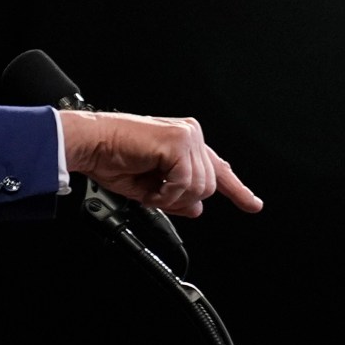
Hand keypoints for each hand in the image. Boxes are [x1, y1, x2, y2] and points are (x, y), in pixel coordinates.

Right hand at [57, 111, 262, 218]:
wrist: (91, 145)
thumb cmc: (112, 159)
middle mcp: (190, 135)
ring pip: (200, 188)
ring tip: (149, 183)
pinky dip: (166, 192)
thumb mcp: (150, 189)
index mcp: (185, 143)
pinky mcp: (179, 141)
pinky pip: (186, 183)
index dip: (237, 189)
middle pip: (208, 187)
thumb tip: (197, 209)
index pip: (218, 169)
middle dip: (180, 199)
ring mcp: (187, 136)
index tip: (253, 204)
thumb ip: (178, 198)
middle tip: (154, 191)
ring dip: (172, 197)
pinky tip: (151, 183)